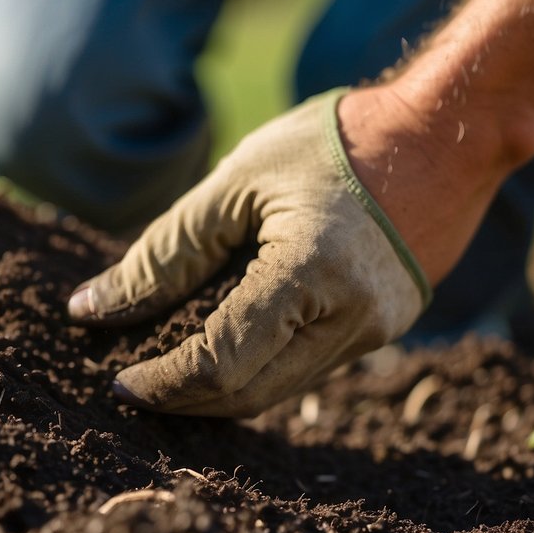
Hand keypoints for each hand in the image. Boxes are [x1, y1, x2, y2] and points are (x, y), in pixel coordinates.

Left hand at [67, 89, 431, 417]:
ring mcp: (374, 332)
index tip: (119, 378)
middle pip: (248, 394)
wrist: (442, 134)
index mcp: (312, 274)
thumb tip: (92, 308)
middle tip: (132, 382)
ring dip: (215, 391)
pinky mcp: (381, 331)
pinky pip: (303, 371)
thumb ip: (164, 253)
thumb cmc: (331, 144)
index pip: (221, 362)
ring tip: (165, 368)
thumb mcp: (235, 183)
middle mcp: (352, 318)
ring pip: (276, 392)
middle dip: (183, 398)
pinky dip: (253, 370)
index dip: (163, 381)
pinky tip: (216, 350)